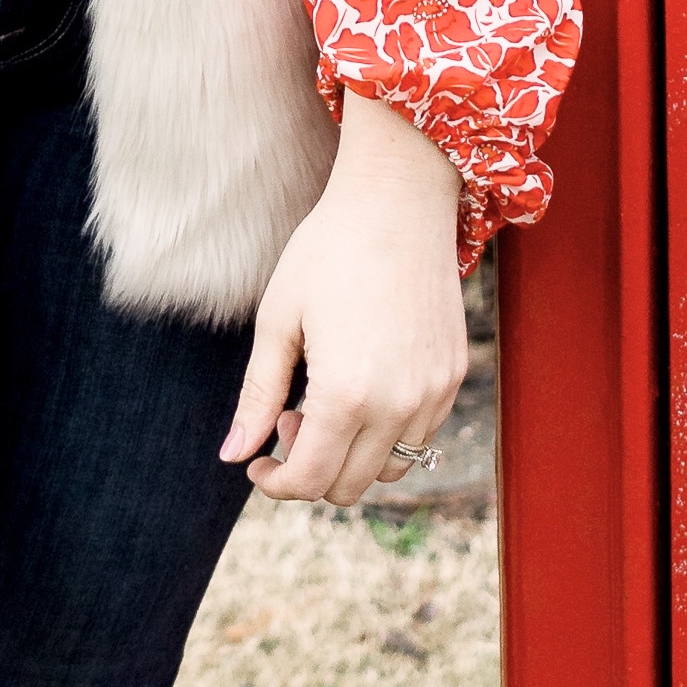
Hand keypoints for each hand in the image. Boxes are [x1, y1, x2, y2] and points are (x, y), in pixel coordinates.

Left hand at [223, 93, 469, 508]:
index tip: (257, 462)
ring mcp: (433, 393)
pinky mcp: (453, 375)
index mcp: (346, 396)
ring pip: (390, 470)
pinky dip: (387, 434)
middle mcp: (398, 406)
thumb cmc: (328, 251)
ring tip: (325, 402)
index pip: (310, 480)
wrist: (398, 201)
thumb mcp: (278, 321)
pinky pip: (419, 436)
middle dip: (309, 467)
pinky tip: (363, 387)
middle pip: (348, 486)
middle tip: (288, 416)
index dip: (276, 483)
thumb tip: (233, 456)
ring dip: (351, 455)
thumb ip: (258, 396)